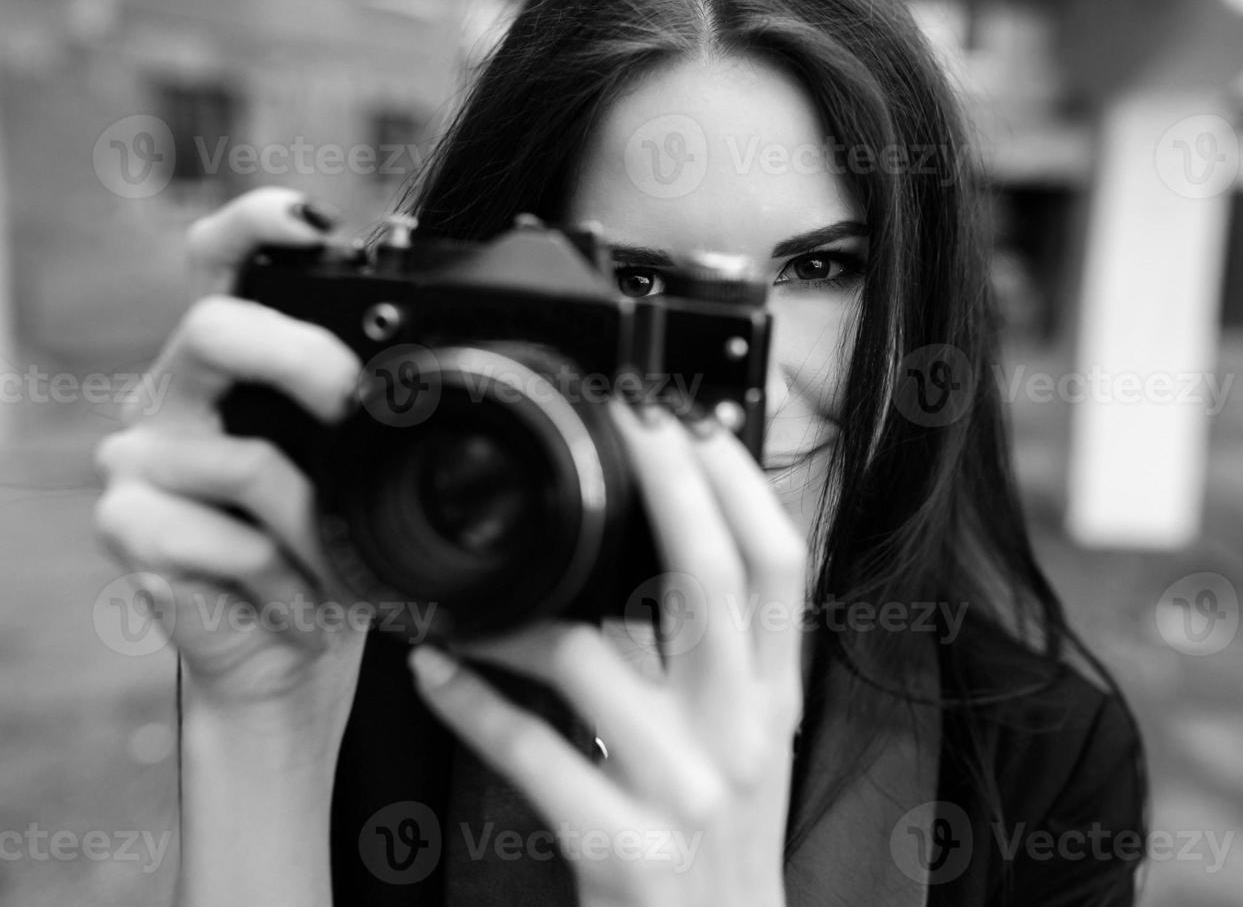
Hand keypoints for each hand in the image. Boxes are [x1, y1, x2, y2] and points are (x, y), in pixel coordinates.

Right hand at [93, 188, 366, 746]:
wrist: (289, 655)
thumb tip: (445, 361)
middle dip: (301, 360)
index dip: (252, 227)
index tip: (309, 224)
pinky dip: (288, 584)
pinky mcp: (127, 528)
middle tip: (354, 406)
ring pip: (242, 460)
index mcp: (234, 361)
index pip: (219, 264)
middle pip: (214, 329)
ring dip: (317, 530)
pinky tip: (295, 605)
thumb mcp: (360, 471)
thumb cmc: (329, 550)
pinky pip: (231, 542)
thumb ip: (368, 412)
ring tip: (334, 570)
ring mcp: (141, 459)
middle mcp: (176, 393)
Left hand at [407, 400, 807, 906]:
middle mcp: (738, 735)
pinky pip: (529, 750)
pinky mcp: (618, 847)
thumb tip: (652, 561)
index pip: (780, 567)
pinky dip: (469, 703)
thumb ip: (706, 662)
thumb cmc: (715, 849)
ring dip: (511, 616)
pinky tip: (434, 672)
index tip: (694, 422)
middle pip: (711, 581)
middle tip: (621, 421)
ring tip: (463, 597)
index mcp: (771, 701)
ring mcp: (682, 791)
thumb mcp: (739, 748)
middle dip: (669, 485)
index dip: (741, 484)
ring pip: (590, 656)